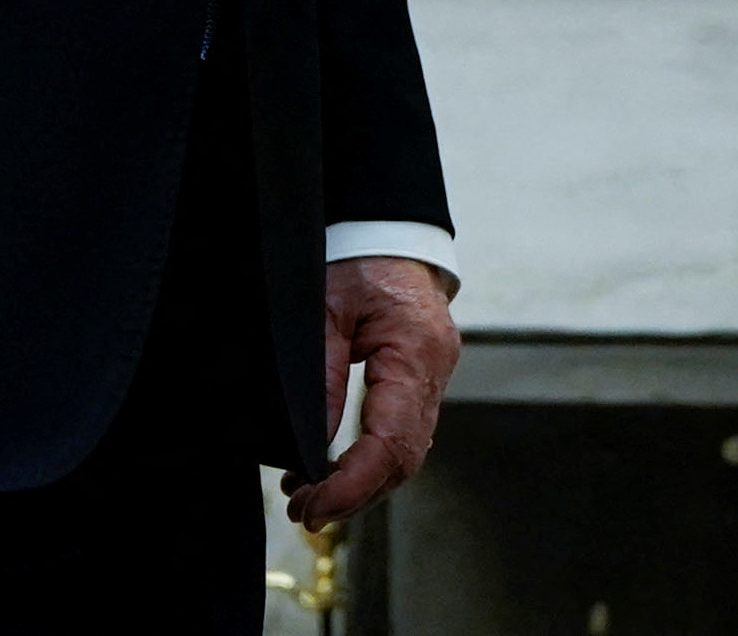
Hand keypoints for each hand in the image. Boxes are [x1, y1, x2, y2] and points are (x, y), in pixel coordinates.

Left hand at [285, 253, 457, 528]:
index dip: (353, 484)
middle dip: (354, 494)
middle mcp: (434, 370)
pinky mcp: (421, 378)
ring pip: (406, 454)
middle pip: (404, 459)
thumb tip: (313, 449)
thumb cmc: (356, 256)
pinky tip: (334, 469)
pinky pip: (402, 433)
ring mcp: (433, 376)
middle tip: (303, 511)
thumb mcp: (324, 310)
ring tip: (310, 497)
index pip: (392, 442)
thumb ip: (321, 378)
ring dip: (361, 484)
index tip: (313, 504)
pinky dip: (370, 461)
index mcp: (416, 351)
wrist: (385, 227)